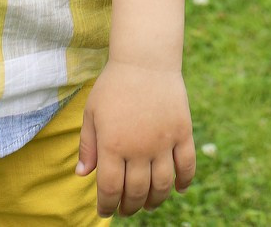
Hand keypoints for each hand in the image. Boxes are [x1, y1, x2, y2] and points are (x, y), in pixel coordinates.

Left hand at [75, 59, 194, 216]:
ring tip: (149, 204)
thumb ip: (88, 145)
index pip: (110, 189)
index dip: (107, 206)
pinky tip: (178, 189)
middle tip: (126, 209)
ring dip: (155, 201)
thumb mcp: (92, 112)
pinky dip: (184, 182)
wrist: (145, 59)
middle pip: (137, 192)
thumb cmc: (114, 85)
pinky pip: (187, 165)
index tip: (105, 211)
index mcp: (113, 144)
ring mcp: (163, 141)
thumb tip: (82, 175)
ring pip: (162, 185)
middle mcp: (139, 147)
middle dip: (130, 207)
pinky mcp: (182, 132)